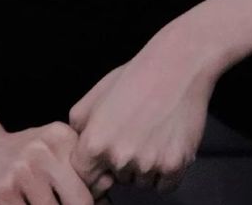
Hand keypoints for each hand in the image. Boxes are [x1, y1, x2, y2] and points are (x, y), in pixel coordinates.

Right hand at [0, 118, 115, 204]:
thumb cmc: (19, 158)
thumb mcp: (50, 152)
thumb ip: (79, 174)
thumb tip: (108, 199)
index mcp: (62, 137)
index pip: (96, 182)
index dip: (94, 200)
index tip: (84, 200)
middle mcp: (44, 149)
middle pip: (81, 203)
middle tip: (55, 201)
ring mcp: (23, 171)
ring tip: (34, 198)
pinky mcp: (2, 192)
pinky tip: (19, 203)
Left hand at [67, 27, 217, 194]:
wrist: (176, 66)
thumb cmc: (135, 77)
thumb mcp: (95, 95)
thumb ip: (78, 126)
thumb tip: (76, 148)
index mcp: (95, 142)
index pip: (84, 177)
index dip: (95, 167)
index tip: (104, 158)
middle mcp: (119, 158)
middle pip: (116, 179)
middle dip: (121, 164)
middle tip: (133, 134)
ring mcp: (148, 164)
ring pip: (141, 183)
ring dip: (144, 168)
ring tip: (151, 134)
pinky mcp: (175, 166)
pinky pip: (164, 185)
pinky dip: (166, 171)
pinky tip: (165, 143)